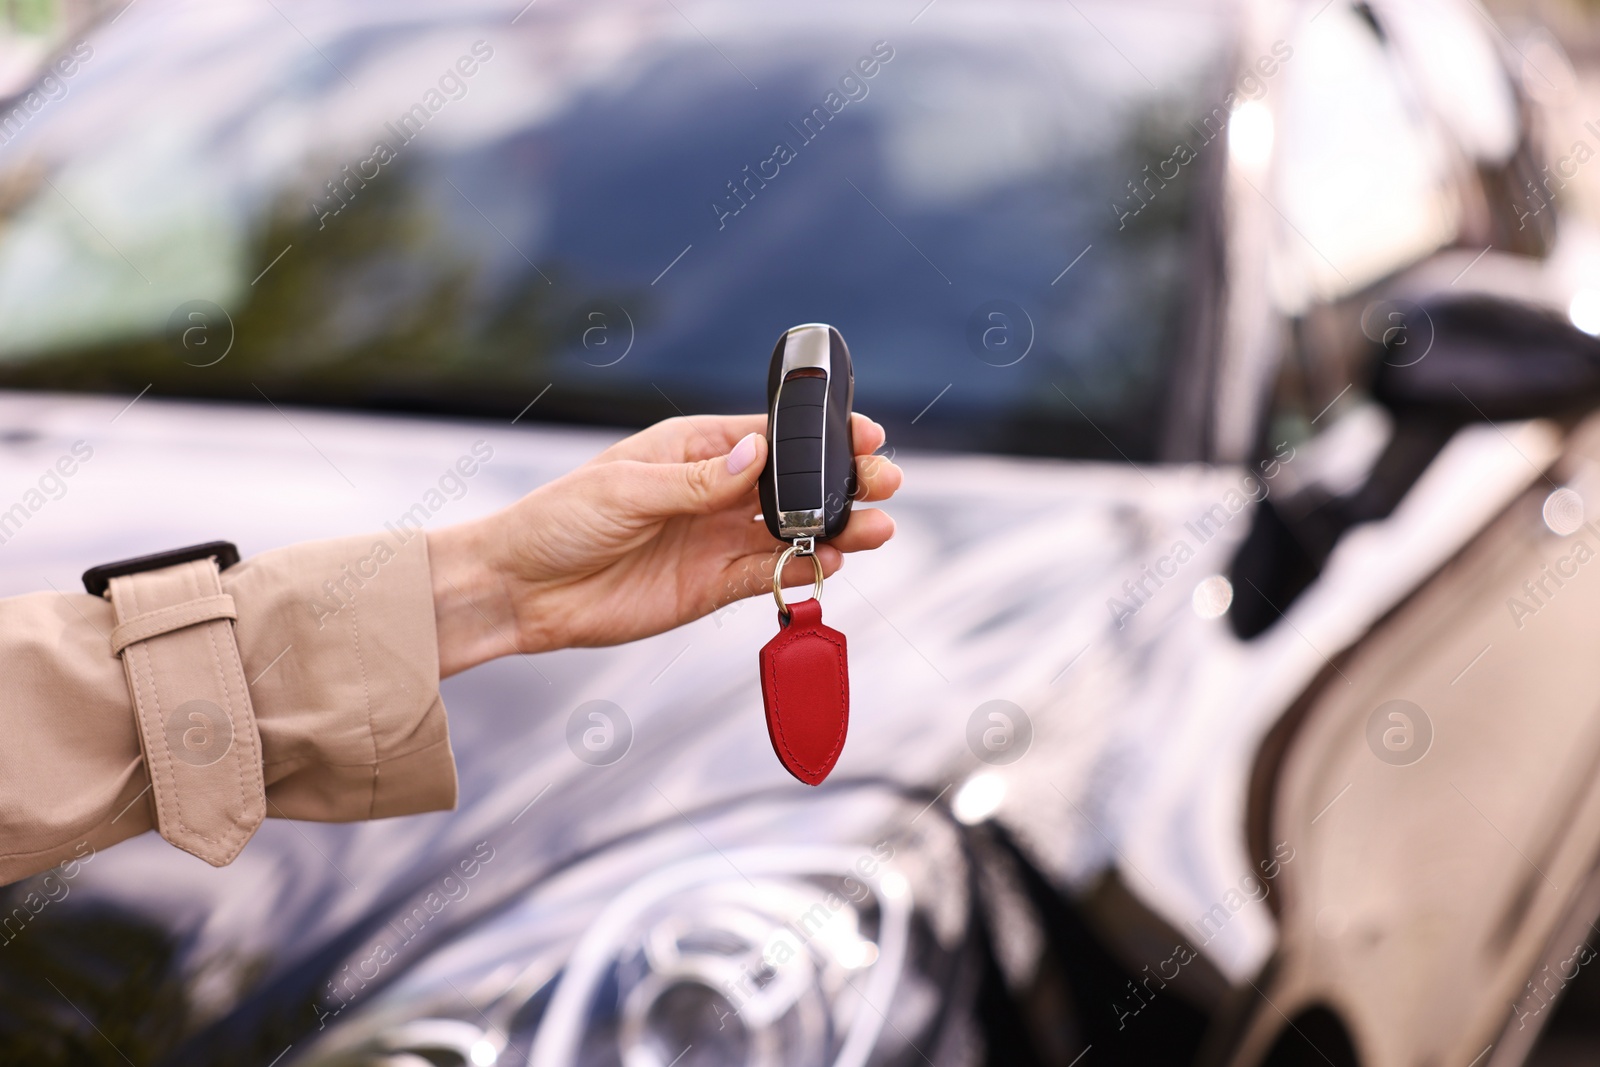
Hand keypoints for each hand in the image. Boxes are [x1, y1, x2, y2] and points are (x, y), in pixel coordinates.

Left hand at [427, 413, 901, 676]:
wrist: (523, 590)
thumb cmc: (559, 520)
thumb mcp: (624, 489)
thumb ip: (694, 481)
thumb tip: (754, 456)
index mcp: (693, 449)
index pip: (770, 435)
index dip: (818, 435)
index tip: (863, 434)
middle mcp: (713, 492)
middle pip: (793, 484)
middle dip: (841, 482)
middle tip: (883, 483)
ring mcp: (716, 539)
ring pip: (792, 530)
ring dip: (836, 529)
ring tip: (877, 528)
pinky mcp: (711, 587)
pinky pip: (769, 574)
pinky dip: (803, 571)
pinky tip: (833, 563)